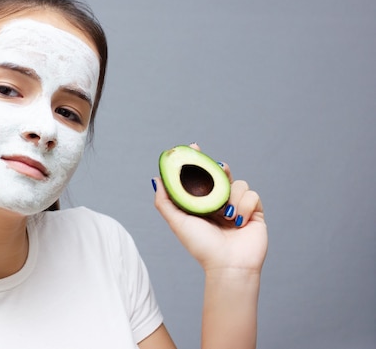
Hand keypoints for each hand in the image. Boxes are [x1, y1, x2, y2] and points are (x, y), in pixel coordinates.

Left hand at [152, 144, 267, 273]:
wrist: (228, 265)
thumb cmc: (201, 246)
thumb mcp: (177, 222)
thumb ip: (165, 201)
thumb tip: (156, 179)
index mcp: (202, 203)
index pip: (201, 176)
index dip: (198, 160)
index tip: (193, 147)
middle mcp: (220, 202)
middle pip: (221, 174)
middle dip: (219, 168)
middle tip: (217, 167)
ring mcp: (238, 206)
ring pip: (237, 183)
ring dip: (230, 197)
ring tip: (226, 216)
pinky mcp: (254, 211)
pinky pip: (252, 194)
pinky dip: (244, 206)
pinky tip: (239, 222)